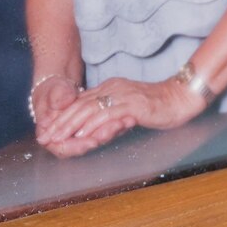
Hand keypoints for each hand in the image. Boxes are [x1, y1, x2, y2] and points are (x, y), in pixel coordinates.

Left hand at [35, 76, 206, 158]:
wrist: (181, 98)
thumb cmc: (158, 106)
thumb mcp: (129, 108)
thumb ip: (112, 115)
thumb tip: (95, 129)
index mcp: (110, 88)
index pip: (79, 102)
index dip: (61, 117)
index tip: (48, 130)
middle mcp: (112, 88)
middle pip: (79, 106)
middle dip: (59, 123)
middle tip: (44, 136)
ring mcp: (121, 95)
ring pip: (88, 110)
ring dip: (69, 126)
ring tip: (56, 138)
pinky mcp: (132, 105)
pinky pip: (107, 115)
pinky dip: (91, 126)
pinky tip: (81, 136)